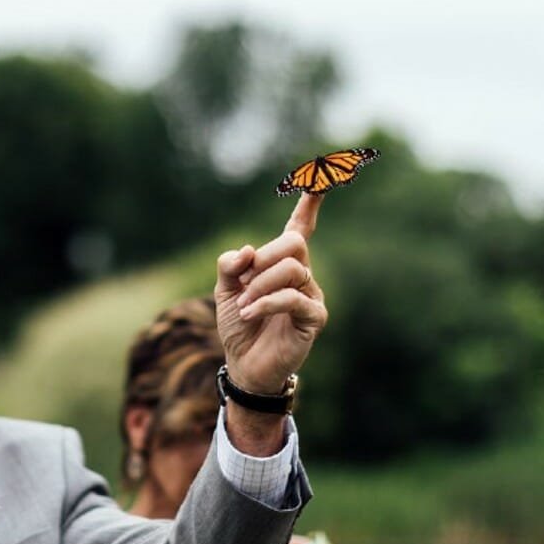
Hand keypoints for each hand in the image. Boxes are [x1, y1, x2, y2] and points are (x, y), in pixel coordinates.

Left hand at [215, 193, 327, 394]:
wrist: (244, 364)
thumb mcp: (225, 290)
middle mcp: (302, 275)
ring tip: (244, 306)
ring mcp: (311, 295)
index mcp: (281, 264)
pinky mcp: (314, 318)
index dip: (308, 205)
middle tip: (244, 284)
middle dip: (265, 258)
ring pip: (291, 269)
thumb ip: (230, 266)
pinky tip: (249, 314)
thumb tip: (247, 250)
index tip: (318, 178)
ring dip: (259, 285)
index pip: (299, 228)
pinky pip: (293, 298)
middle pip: (294, 243)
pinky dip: (265, 303)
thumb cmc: (239, 325)